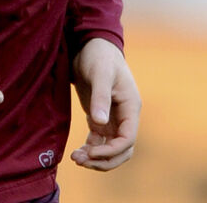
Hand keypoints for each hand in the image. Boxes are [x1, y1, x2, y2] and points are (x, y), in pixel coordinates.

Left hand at [70, 38, 139, 170]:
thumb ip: (100, 98)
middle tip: (80, 160)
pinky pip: (100, 143)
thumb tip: (99, 123)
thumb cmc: (99, 56)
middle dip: (104, 160)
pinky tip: (77, 151)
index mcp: (131, 106)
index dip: (111, 151)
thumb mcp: (100, 74)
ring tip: (76, 157)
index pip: (128, 139)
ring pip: (111, 149)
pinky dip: (90, 150)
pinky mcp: (100, 118)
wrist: (91, 45)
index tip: (90, 152)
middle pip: (122, 150)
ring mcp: (113, 118)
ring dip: (96, 158)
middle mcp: (125, 116)